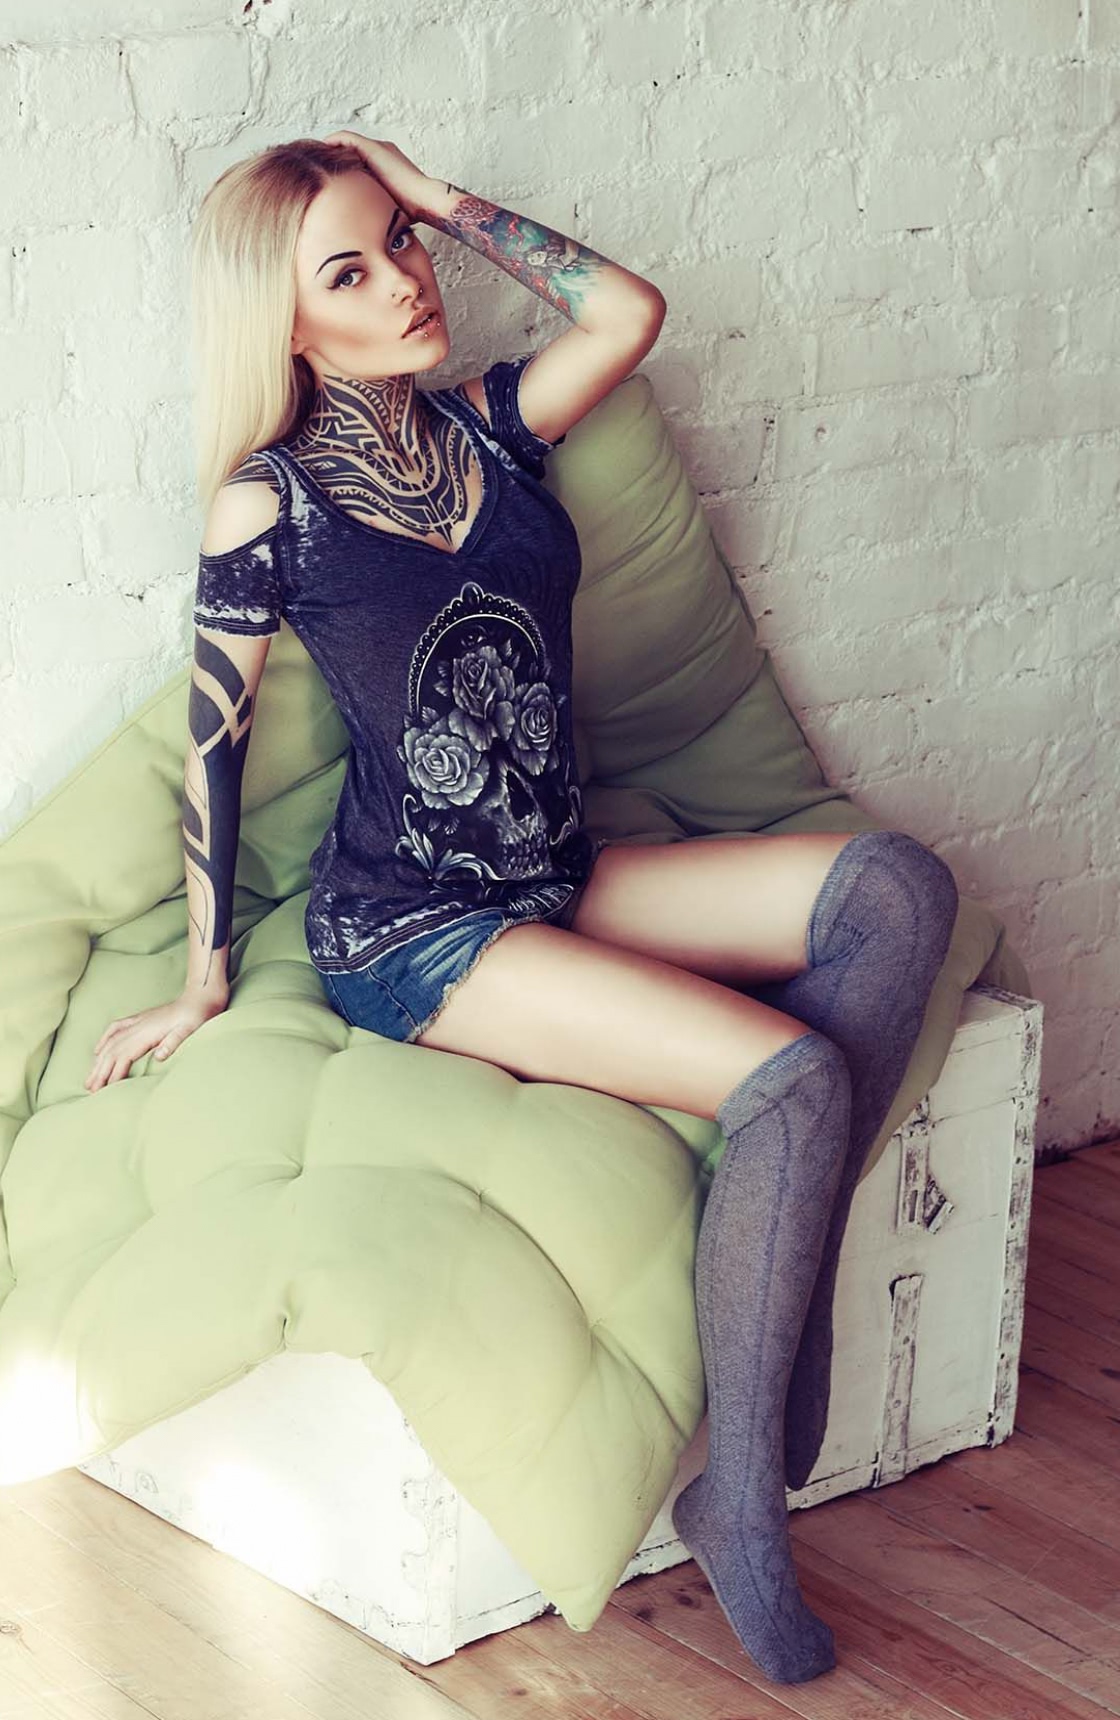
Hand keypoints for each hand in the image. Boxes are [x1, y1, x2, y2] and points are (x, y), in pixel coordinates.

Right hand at [84, 986, 229, 1091]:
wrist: (199, 998)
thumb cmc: (196, 1016)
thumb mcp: (189, 1030)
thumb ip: (173, 1042)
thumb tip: (159, 1056)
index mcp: (147, 1033)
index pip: (124, 1057)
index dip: (113, 1073)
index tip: (105, 1091)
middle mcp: (137, 1027)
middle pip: (112, 1051)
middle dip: (100, 1071)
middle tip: (90, 1090)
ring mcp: (137, 1022)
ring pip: (110, 1043)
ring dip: (98, 1061)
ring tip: (89, 1078)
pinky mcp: (140, 1019)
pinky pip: (115, 1029)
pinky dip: (104, 1040)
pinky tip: (97, 1050)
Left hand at [321, 131, 441, 222]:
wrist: (425, 200)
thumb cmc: (410, 211)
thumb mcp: (384, 212)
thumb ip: (371, 212)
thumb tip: (361, 235)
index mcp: (384, 168)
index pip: (357, 166)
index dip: (342, 173)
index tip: (327, 183)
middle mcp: (381, 154)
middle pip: (349, 154)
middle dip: (333, 162)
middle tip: (315, 171)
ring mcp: (377, 149)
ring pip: (346, 146)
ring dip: (330, 152)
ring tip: (313, 161)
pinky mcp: (373, 148)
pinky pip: (344, 139)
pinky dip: (332, 143)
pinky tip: (320, 153)